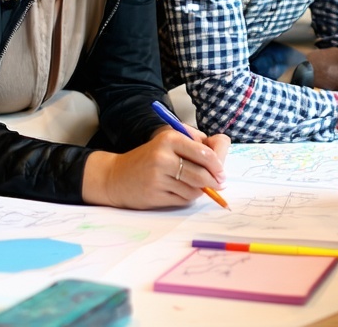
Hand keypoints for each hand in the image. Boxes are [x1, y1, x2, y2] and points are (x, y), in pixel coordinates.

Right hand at [81, 126, 228, 208]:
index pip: (206, 152)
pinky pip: (183, 199)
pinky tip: (178, 191)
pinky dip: (187, 197)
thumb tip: (221, 165)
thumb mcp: (170, 143)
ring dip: (199, 190)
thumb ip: (196, 147)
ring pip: (195, 189)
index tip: (221, 171)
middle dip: (214, 180)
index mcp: (170, 138)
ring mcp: (158, 176)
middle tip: (218, 183)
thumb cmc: (150, 159)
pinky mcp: (155, 194)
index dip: (219, 164)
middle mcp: (163, 156)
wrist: (116, 176)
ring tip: (192, 185)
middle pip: (203, 173)